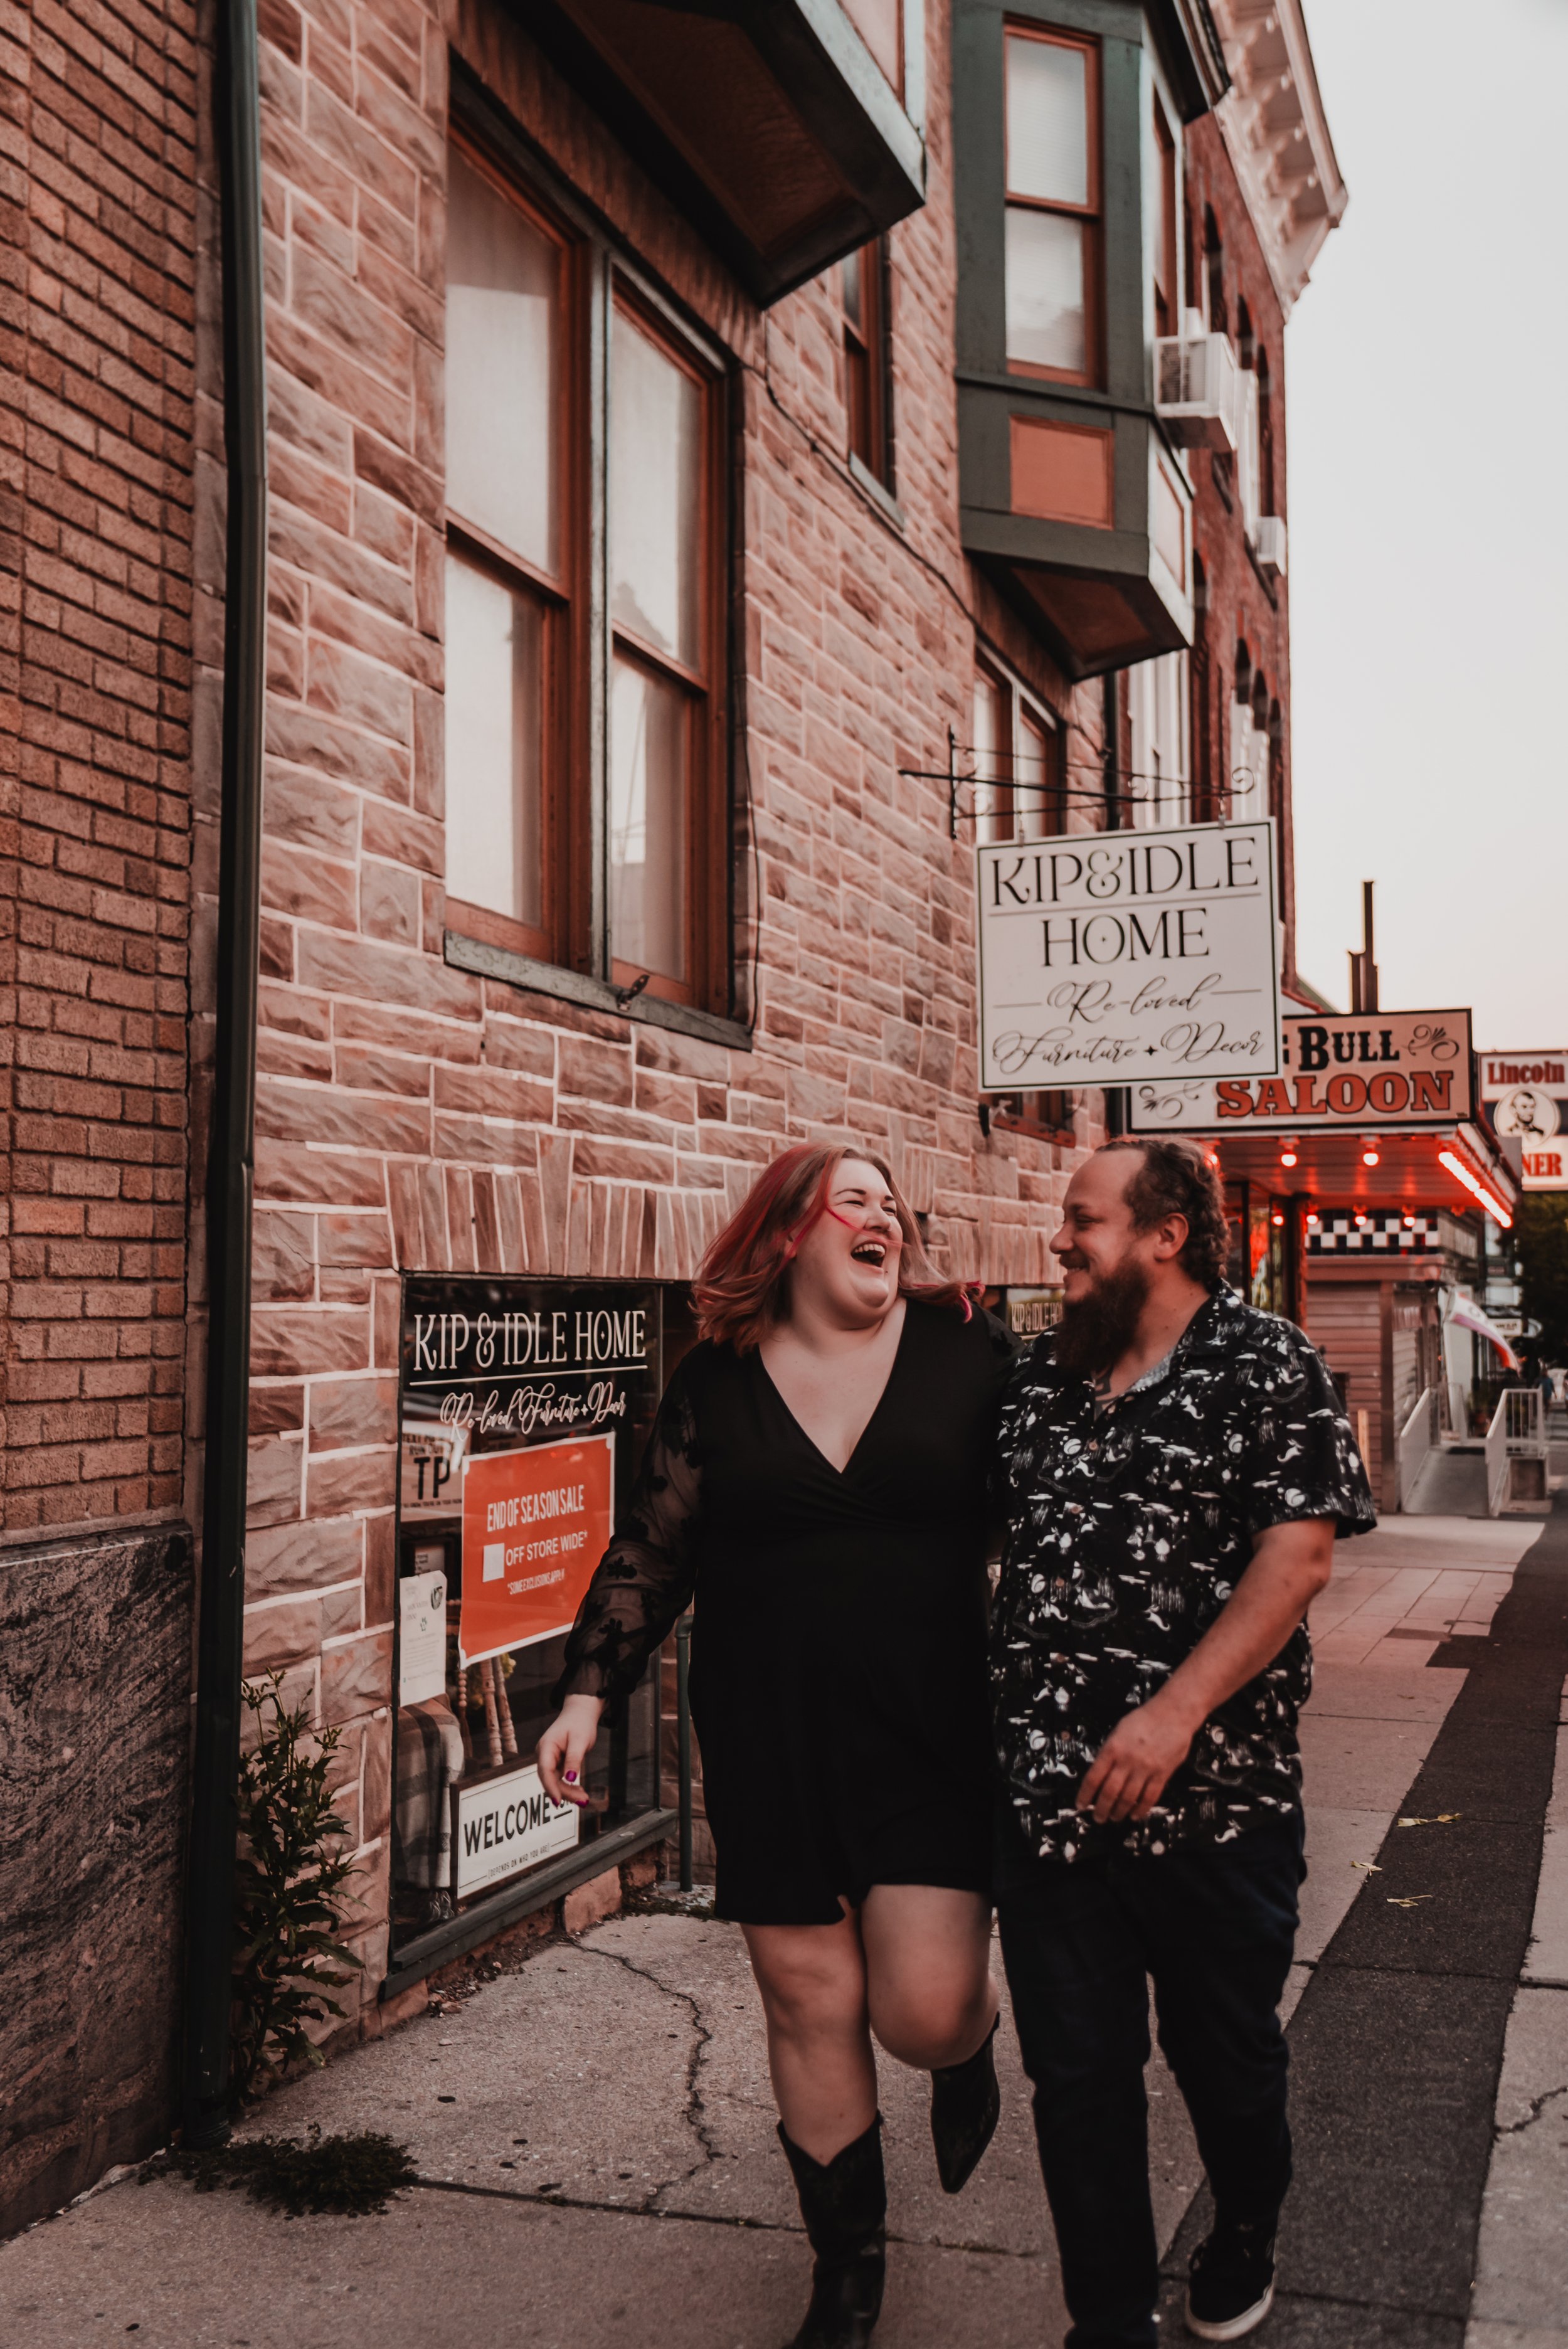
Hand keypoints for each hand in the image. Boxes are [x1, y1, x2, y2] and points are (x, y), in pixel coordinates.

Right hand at [537, 1694, 604, 1806]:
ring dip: (568, 1792)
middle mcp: (544, 1754)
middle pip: (549, 1779)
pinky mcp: (556, 1763)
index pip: (545, 1770)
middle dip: (564, 1792)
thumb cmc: (579, 1723)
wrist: (580, 1713)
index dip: (550, 1787)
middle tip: (583, 1800)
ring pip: (554, 1781)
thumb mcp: (580, 1740)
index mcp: (546, 1746)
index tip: (558, 1801)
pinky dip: (569, 1787)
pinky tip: (579, 1792)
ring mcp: (549, 1759)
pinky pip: (559, 1779)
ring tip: (584, 1799)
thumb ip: (574, 1759)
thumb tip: (570, 1779)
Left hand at [1077, 1691, 1198, 1823]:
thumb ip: (1109, 1752)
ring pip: (1128, 1798)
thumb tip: (1100, 1774)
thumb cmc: (1144, 1719)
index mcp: (1112, 1748)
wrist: (1173, 1714)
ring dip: (1119, 1812)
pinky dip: (1140, 1809)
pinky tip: (1135, 1815)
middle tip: (1098, 1818)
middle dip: (1101, 1809)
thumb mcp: (1118, 1731)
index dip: (1085, 1795)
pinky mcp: (1162, 1774)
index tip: (1081, 1804)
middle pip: (1109, 1792)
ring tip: (1114, 1817)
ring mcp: (1145, 1769)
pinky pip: (1149, 1797)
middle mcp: (1127, 1761)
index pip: (1093, 1777)